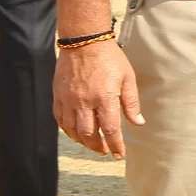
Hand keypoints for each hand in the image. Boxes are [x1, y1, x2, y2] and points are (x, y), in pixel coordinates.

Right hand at [54, 40, 143, 158]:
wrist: (84, 41)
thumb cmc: (110, 58)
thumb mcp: (128, 78)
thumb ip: (131, 103)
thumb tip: (138, 123)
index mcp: (105, 98)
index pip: (110, 130)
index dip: (115, 145)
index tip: (118, 154)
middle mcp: (84, 102)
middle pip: (89, 134)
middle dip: (98, 147)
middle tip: (105, 151)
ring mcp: (69, 100)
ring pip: (72, 129)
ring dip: (82, 141)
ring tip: (92, 144)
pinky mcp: (58, 95)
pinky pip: (60, 119)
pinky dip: (67, 130)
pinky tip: (75, 133)